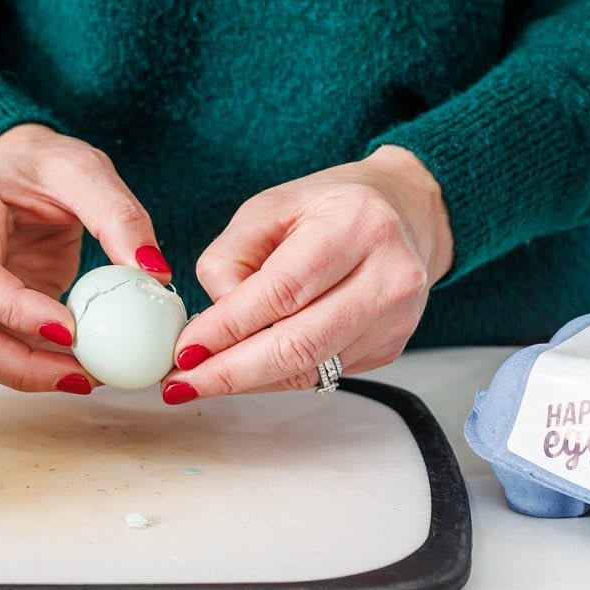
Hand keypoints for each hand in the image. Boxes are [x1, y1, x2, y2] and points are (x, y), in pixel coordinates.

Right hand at [0, 124, 170, 392]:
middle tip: (82, 375)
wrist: (24, 172)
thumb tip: (153, 273)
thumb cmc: (46, 167)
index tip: (69, 332)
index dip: (13, 309)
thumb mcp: (87, 171)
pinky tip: (79, 368)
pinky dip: (34, 368)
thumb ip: (119, 216)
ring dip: (26, 374)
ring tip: (88, 377)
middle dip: (18, 363)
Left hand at [160, 145, 452, 403]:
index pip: (281, 291)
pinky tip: (250, 367)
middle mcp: (389, 274)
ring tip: (204, 379)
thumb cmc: (332, 207)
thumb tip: (210, 327)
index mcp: (357, 225)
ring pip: (310, 369)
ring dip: (250, 381)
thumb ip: (230, 260)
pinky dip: (278, 376)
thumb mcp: (269, 208)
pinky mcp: (392, 345)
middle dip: (232, 372)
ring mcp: (396, 316)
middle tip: (184, 383)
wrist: (406, 211)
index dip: (227, 328)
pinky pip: (323, 374)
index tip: (184, 349)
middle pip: (300, 344)